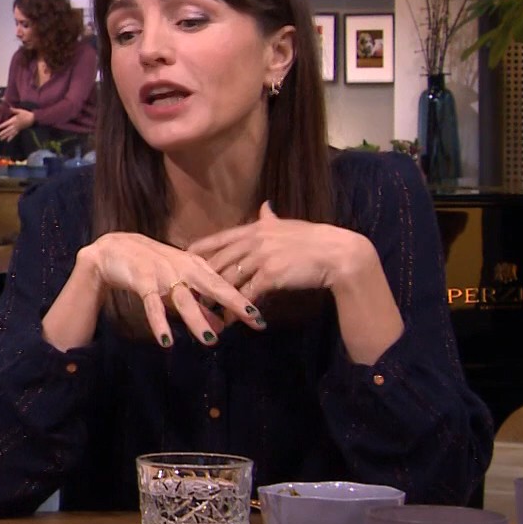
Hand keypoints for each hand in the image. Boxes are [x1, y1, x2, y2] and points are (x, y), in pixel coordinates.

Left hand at [0, 107, 34, 141]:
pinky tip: (8, 141)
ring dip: (5, 136)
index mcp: (14, 120)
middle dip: (2, 133)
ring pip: (10, 133)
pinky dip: (11, 138)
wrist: (33, 118)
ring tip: (1, 139)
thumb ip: (13, 110)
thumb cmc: (26, 114)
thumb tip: (8, 108)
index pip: (6, 124)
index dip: (1, 126)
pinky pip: (15, 135)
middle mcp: (15, 125)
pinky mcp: (19, 130)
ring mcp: (17, 128)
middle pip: (7, 130)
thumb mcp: (19, 111)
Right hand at [77, 232, 263, 347]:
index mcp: (194, 265)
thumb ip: (199, 305)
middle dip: (234, 303)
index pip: (223, 284)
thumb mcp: (179, 285)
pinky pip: (152, 304)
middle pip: (213, 287)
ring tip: (211, 339)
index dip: (242, 300)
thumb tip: (222, 327)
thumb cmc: (152, 266)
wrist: (114, 248)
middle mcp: (183, 267)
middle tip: (253, 320)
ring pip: (184, 299)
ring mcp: (163, 273)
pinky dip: (159, 322)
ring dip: (197, 318)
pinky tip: (167, 341)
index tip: (260, 319)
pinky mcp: (142, 280)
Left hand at [189, 203, 378, 299]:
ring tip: (206, 308)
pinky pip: (248, 294)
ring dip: (217, 295)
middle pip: (220, 260)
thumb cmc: (314, 240)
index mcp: (257, 228)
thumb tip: (264, 205)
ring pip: (230, 278)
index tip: (185, 254)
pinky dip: (239, 307)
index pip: (222, 236)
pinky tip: (234, 318)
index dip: (202, 246)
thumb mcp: (288, 225)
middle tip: (191, 290)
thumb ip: (271, 218)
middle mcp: (255, 240)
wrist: (337, 254)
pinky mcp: (270, 276)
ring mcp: (261, 257)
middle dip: (204, 276)